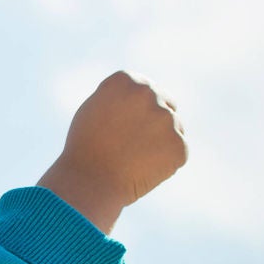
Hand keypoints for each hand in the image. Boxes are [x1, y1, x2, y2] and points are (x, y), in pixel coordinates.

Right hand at [38, 70, 188, 233]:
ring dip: (160, 142)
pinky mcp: (179, 146)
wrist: (89, 183)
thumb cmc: (84, 147)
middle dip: (155, 120)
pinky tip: (141, 169)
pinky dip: (164, 162)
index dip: (135, 107)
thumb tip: (145, 95)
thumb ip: (122, 97)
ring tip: (131, 159)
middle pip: (167, 102)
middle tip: (133, 143)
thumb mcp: (95, 109)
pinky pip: (177, 152)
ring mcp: (168, 120)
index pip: (144, 87)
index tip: (124, 123)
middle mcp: (149, 94)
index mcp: (127, 80)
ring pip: (174, 128)